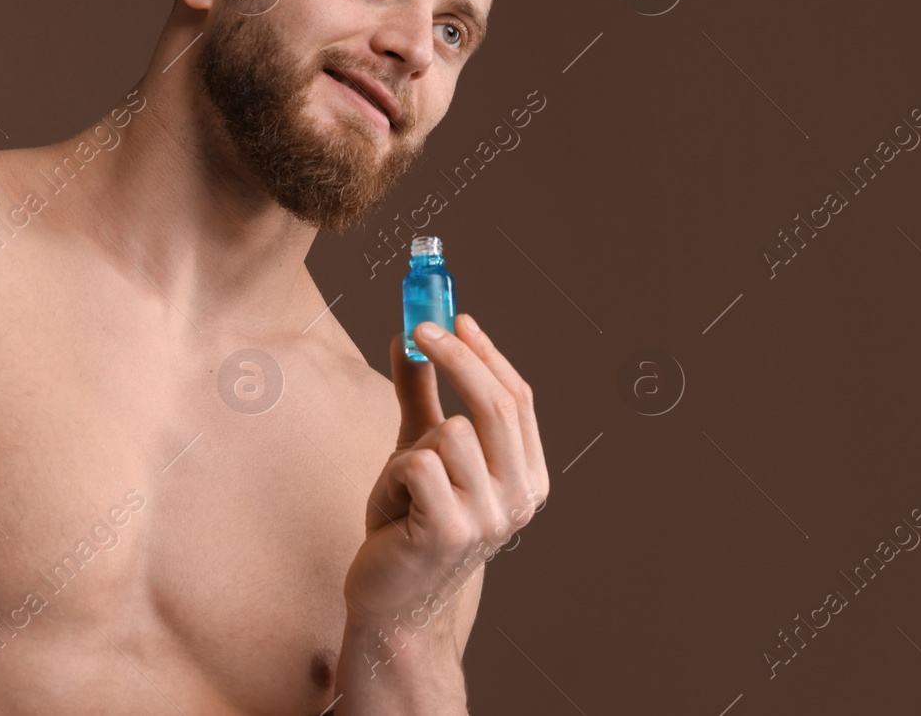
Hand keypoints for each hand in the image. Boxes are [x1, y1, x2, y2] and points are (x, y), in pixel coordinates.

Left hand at [343, 314, 548, 627]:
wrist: (393, 602)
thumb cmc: (410, 525)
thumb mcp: (419, 452)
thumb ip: (422, 397)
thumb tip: (409, 337)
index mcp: (527, 478)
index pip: (519, 399)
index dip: (487, 353)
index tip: (456, 318)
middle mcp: (520, 498)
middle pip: (496, 404)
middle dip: (456, 357)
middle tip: (419, 329)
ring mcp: (490, 517)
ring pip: (449, 432)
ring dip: (410, 448)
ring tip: (401, 487)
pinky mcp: (451, 531)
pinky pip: (417, 464)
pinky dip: (393, 476)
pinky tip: (393, 508)